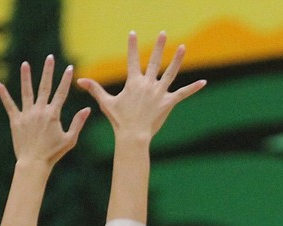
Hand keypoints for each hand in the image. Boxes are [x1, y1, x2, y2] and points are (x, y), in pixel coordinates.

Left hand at [0, 55, 88, 167]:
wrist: (34, 163)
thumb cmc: (53, 153)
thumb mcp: (70, 139)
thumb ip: (78, 123)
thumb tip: (87, 109)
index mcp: (53, 114)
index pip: (61, 93)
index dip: (65, 80)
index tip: (69, 68)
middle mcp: (40, 111)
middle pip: (44, 87)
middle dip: (48, 71)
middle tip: (50, 58)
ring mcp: (27, 115)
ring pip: (26, 92)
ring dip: (26, 77)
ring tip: (25, 64)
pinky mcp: (16, 121)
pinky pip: (10, 105)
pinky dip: (4, 96)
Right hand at [78, 32, 205, 142]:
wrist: (132, 136)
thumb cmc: (119, 120)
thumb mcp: (106, 103)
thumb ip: (95, 89)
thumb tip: (79, 80)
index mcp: (133, 82)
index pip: (132, 59)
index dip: (132, 46)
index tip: (132, 33)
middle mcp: (147, 84)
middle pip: (154, 61)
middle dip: (158, 46)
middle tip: (163, 32)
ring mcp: (159, 93)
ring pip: (170, 73)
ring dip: (177, 59)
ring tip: (182, 47)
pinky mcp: (168, 103)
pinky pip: (183, 94)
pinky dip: (193, 88)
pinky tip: (203, 82)